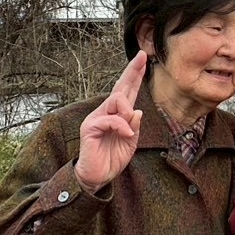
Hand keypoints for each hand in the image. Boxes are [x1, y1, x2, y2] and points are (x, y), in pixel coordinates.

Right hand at [74, 51, 147, 190]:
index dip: (135, 76)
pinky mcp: (90, 128)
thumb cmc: (112, 159)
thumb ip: (134, 126)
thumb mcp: (130, 142)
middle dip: (132, 72)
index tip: (144, 59)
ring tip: (129, 129)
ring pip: (115, 101)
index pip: (127, 91)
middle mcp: (105, 112)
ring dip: (126, 110)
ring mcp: (96, 118)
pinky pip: (109, 119)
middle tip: (142, 56)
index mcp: (117, 115)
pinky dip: (121, 126)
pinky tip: (127, 134)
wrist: (97, 177)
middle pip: (120, 88)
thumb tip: (138, 110)